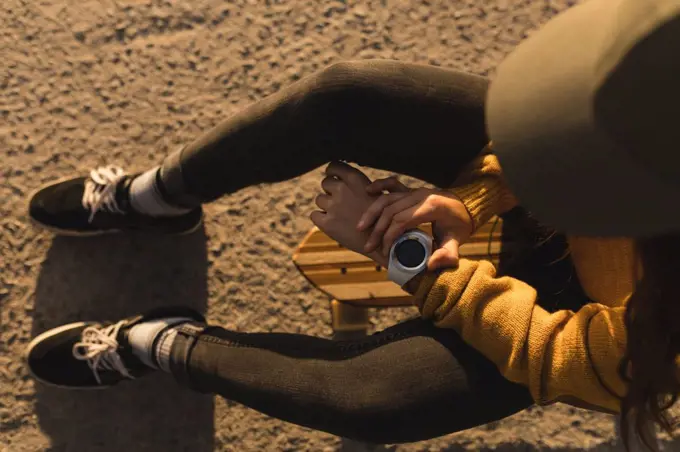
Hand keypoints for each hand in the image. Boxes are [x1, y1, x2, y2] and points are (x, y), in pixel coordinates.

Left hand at [310, 161, 388, 267]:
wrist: (384, 242)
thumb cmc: (383, 217)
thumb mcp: (376, 192)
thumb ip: (357, 184)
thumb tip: (339, 177)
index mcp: (355, 179)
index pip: (333, 166)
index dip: (332, 172)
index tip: (334, 177)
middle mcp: (342, 190)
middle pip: (325, 183)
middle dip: (331, 190)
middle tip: (341, 201)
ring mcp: (334, 207)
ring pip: (319, 199)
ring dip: (326, 205)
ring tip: (340, 214)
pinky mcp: (327, 224)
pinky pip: (314, 215)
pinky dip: (321, 218)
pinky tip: (333, 223)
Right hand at [357, 176, 472, 269]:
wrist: (467, 205)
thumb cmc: (460, 224)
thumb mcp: (457, 240)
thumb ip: (447, 254)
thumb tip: (430, 266)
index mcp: (431, 207)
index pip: (402, 220)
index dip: (390, 236)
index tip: (385, 251)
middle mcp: (420, 195)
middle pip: (391, 210)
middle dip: (377, 229)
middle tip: (368, 246)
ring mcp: (414, 190)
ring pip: (387, 198)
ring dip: (372, 212)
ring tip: (360, 227)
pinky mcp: (411, 190)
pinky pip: (392, 184)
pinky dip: (379, 186)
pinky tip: (368, 192)